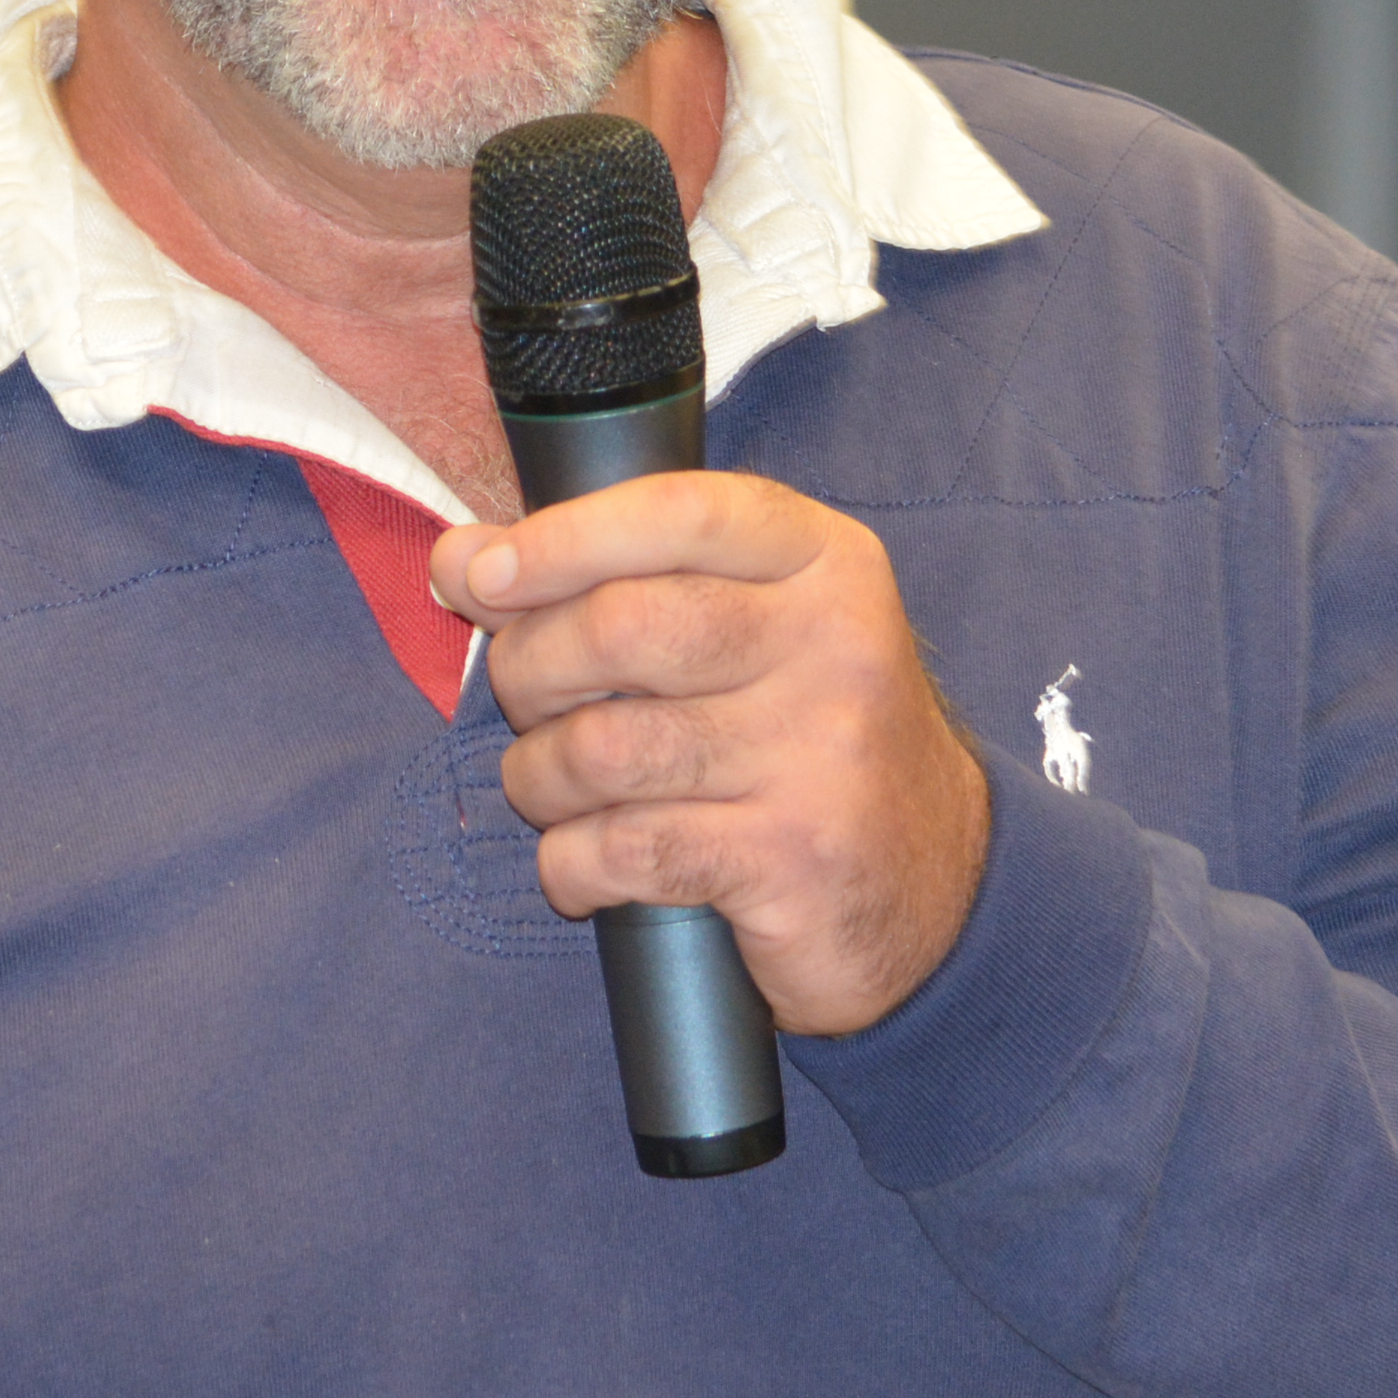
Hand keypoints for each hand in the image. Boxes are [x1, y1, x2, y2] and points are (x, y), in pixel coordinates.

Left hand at [430, 473, 991, 1036]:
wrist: (936, 886)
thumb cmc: (807, 736)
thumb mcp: (748, 626)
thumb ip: (618, 578)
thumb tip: (460, 558)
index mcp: (825, 562)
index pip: (675, 511)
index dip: (559, 537)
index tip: (481, 574)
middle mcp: (834, 645)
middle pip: (620, 628)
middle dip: (527, 669)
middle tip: (524, 703)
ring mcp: (820, 755)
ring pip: (603, 748)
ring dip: (538, 778)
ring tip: (551, 787)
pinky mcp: (792, 859)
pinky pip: (622, 849)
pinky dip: (570, 863)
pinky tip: (583, 864)